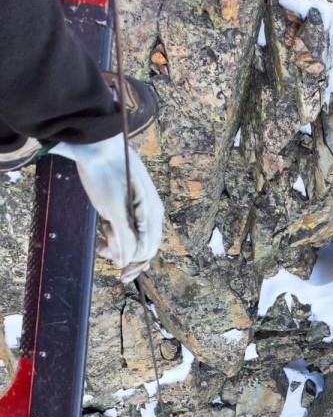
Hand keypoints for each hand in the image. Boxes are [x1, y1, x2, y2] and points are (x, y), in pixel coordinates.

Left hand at [51, 133, 163, 281]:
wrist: (96, 144)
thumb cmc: (106, 174)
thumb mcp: (113, 209)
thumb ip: (123, 237)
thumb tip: (126, 262)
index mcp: (151, 215)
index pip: (148, 250)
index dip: (133, 264)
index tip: (117, 272)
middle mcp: (150, 214)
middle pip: (144, 246)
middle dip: (125, 255)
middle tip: (103, 248)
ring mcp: (141, 209)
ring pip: (134, 238)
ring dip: (118, 243)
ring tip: (102, 237)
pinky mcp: (129, 204)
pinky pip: (128, 227)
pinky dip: (116, 233)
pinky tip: (104, 228)